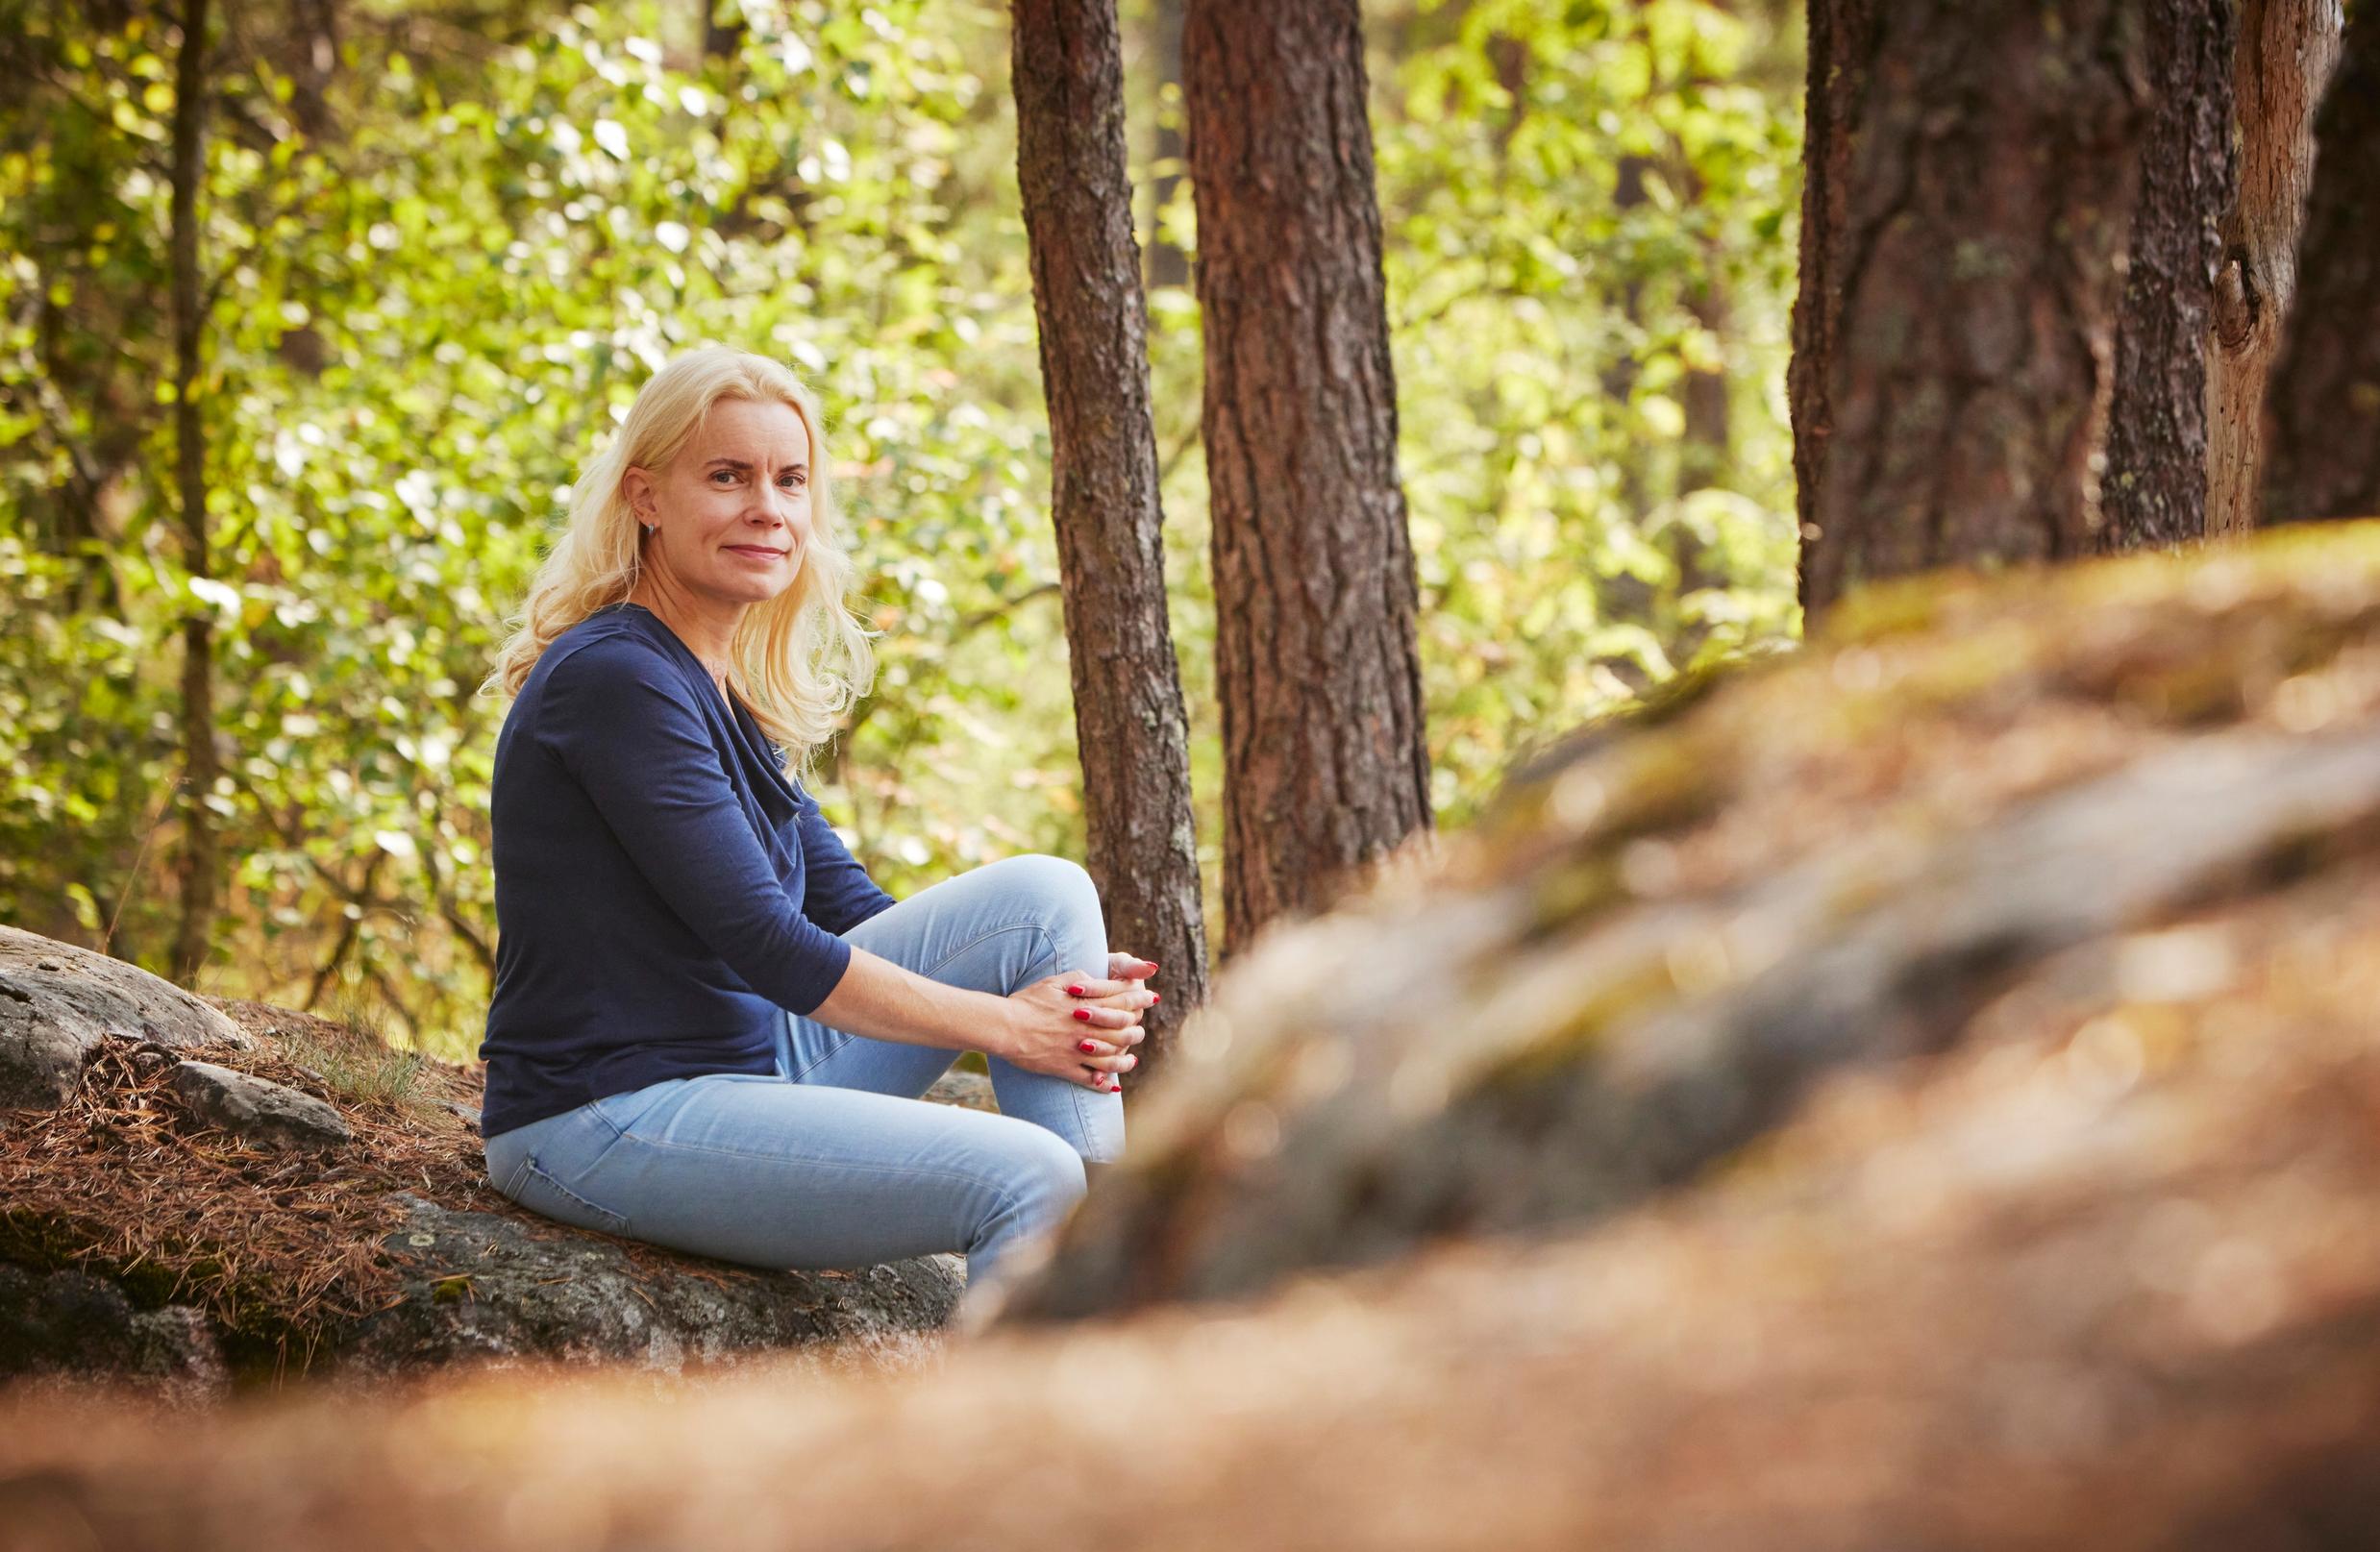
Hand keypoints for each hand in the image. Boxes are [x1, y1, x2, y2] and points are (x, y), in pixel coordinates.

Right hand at [999, 969, 1147, 1091]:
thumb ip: (1079, 979)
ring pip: (1112, 1060)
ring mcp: (1077, 1052)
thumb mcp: (1054, 982)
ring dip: (1126, 1061)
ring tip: (1132, 1060)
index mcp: (1086, 1007)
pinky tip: (1112, 1086)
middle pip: (1124, 1032)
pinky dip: (1105, 1085)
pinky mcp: (1065, 1069)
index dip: (1140, 998)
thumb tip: (1096, 979)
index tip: (1152, 997)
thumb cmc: (1027, 1001)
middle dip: (1137, 1030)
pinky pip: (1091, 1080)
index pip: (1122, 1001)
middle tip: (1141, 1030)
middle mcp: (1086, 1030)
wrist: (1005, 1026)